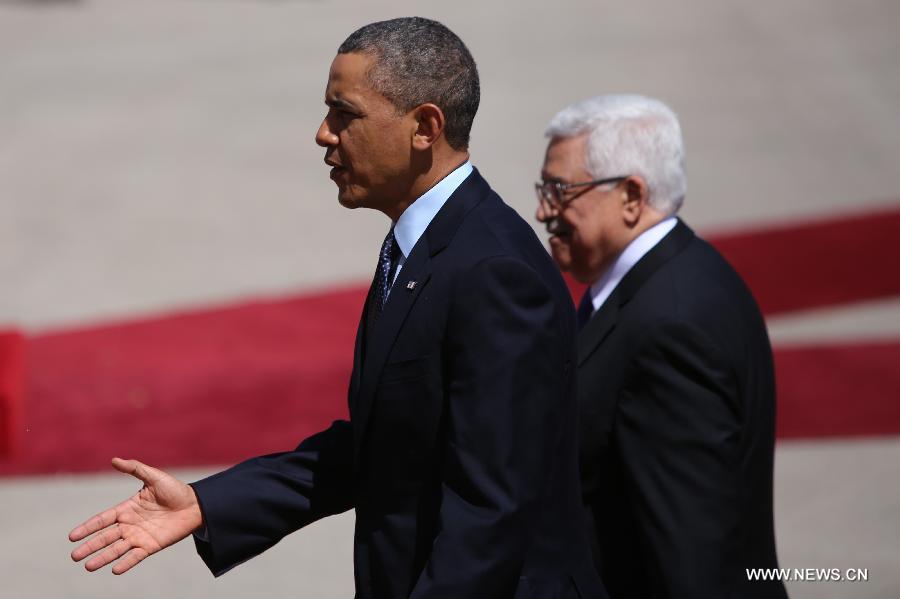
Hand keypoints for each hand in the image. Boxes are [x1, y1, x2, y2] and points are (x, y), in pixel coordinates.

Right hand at [69, 457, 203, 573]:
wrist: (196, 504)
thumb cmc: (175, 490)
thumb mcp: (154, 476)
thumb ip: (134, 469)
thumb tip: (114, 460)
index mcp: (127, 508)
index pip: (102, 519)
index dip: (88, 527)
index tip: (72, 536)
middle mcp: (129, 525)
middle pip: (105, 537)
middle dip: (90, 546)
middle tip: (74, 556)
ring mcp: (139, 537)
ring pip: (117, 549)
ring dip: (103, 558)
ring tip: (88, 567)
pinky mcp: (151, 546)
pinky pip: (135, 557)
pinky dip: (125, 563)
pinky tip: (115, 570)